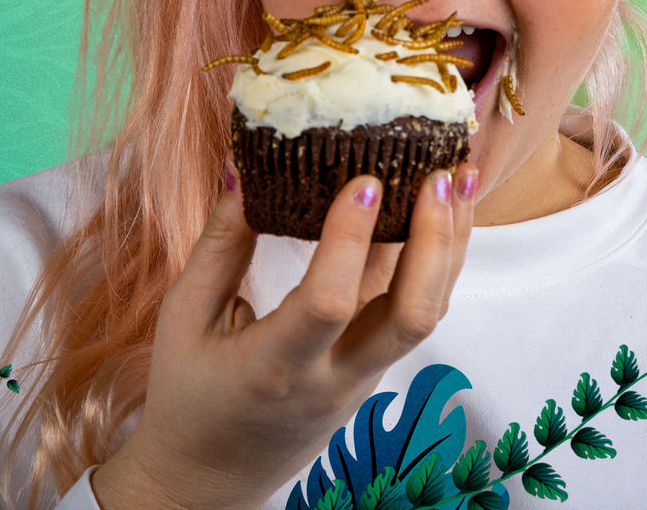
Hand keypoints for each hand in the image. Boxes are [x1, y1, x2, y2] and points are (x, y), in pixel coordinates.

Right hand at [94, 161, 479, 509]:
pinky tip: (442, 215)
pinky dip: (436, 263)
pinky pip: (416, 316)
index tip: (365, 179)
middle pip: (413, 315)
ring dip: (451, 244)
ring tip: (463, 175)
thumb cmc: (186, 396)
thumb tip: (244, 168)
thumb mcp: (183, 319)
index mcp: (274, 367)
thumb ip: (218, 246)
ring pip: (428, 314)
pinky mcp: (373, 372)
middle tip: (443, 173)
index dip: (351, 239)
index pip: (330, 302)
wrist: (206, 480)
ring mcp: (362, 380)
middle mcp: (332, 379)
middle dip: (437, 239)